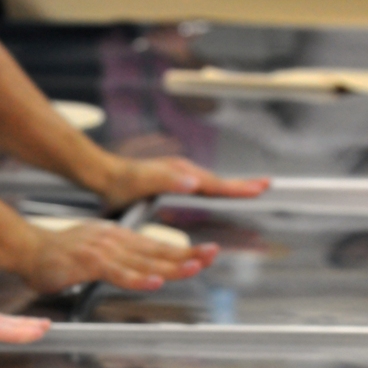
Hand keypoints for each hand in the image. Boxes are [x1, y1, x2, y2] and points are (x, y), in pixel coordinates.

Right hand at [22, 220, 218, 293]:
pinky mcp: (89, 262)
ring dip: (170, 266)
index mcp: (119, 239)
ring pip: (144, 261)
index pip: (157, 246)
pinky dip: (138, 278)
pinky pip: (118, 273)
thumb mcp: (95, 255)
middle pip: (158, 250)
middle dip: (187, 254)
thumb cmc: (57, 257)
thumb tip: (139, 273)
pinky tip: (154, 282)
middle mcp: (115, 240)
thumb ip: (118, 263)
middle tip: (212, 255)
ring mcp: (103, 250)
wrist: (28, 250)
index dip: (183, 250)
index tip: (206, 253)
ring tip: (194, 268)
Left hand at [102, 156, 268, 211]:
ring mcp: (178, 175)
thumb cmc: (120, 183)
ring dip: (231, 186)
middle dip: (242, 185)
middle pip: (218, 181)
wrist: (103, 174)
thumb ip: (168, 180)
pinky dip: (214, 190)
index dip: (238, 188)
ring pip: (211, 183)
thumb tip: (195, 182)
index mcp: (181, 174)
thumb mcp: (143, 182)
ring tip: (249, 189)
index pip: (216, 183)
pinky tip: (214, 195)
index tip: (260, 188)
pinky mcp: (172, 181)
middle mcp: (183, 172)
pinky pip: (200, 186)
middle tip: (265, 186)